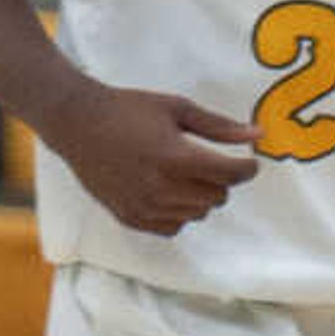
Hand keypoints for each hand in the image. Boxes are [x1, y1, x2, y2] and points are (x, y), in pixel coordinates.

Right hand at [47, 83, 257, 237]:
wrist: (77, 123)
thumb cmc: (128, 109)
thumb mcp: (176, 108)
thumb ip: (218, 126)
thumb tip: (257, 135)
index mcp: (175, 157)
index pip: (230, 175)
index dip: (247, 168)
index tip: (248, 161)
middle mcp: (161, 188)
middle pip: (218, 197)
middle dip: (221, 179)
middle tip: (206, 160)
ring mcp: (144, 207)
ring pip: (198, 214)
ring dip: (200, 196)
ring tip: (181, 172)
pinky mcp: (130, 217)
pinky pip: (173, 227)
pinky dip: (178, 212)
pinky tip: (165, 189)